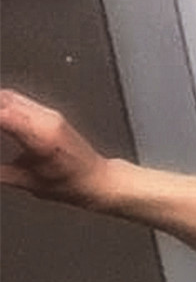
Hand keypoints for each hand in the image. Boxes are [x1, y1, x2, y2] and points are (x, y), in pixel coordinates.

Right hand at [0, 88, 111, 204]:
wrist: (99, 179)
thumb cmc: (72, 185)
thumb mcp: (30, 183)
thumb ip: (0, 173)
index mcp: (41, 138)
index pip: (1, 115)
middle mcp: (46, 120)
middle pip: (1, 99)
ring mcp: (49, 114)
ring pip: (7, 96)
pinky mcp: (50, 114)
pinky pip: (18, 100)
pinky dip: (0, 103)